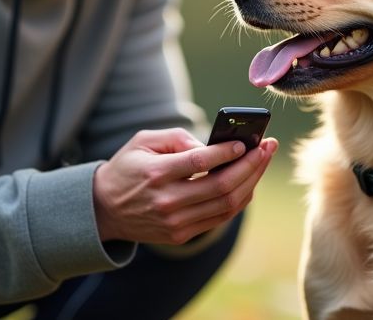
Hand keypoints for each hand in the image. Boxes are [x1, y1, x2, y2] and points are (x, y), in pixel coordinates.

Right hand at [92, 128, 277, 244]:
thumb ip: (177, 138)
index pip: (200, 162)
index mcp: (156, 174)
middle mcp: (167, 201)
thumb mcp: (143, 141)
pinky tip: (248, 180)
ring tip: (263, 160)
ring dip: (251, 181)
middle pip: (221, 186)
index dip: (227, 152)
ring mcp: (176, 223)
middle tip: (267, 147)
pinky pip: (220, 217)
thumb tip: (212, 146)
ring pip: (226, 205)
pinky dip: (239, 199)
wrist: (104, 209)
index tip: (246, 141)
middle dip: (251, 165)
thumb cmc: (127, 168)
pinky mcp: (181, 235)